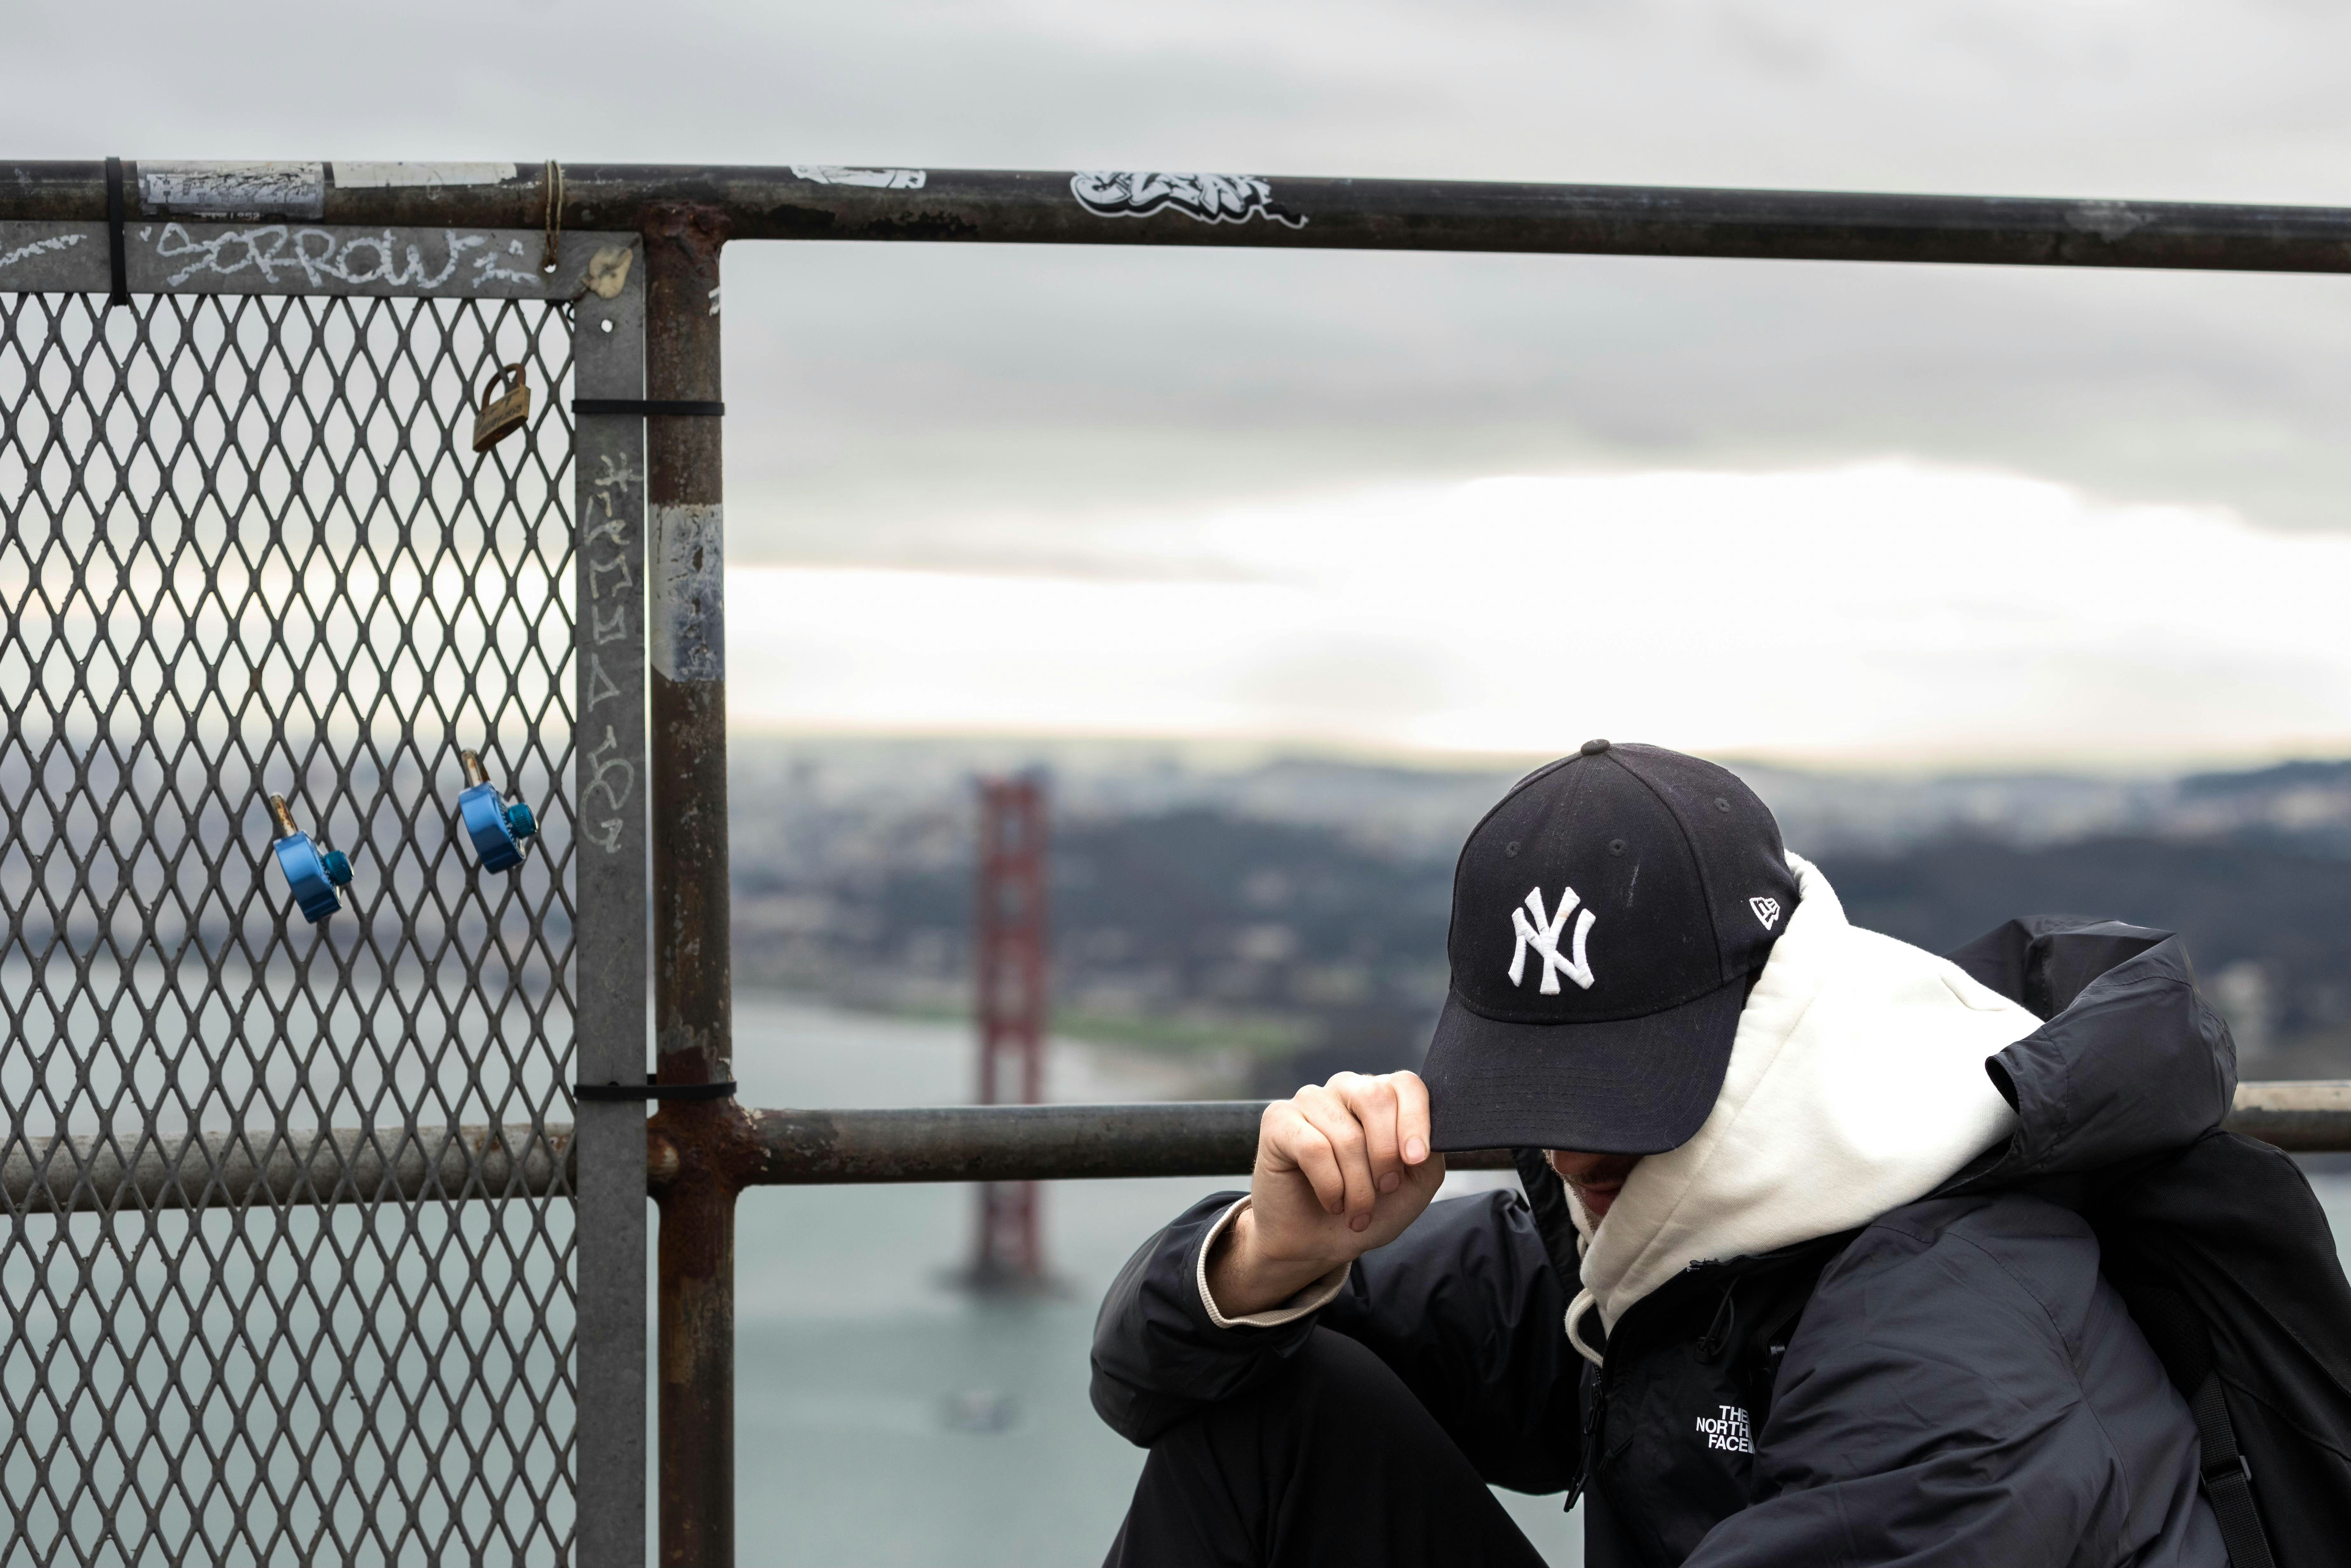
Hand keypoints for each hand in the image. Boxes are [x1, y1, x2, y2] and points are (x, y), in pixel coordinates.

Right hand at [1206, 1071, 1445, 1318]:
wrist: (1317, 1243)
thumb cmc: (1367, 1209)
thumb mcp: (1412, 1187)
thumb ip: (1428, 1156)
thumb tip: (1432, 1133)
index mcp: (1381, 1097)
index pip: (1406, 1084)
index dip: (1416, 1121)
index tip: (1415, 1161)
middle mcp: (1346, 1089)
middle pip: (1376, 1097)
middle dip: (1385, 1156)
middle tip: (1384, 1189)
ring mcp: (1310, 1100)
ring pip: (1346, 1134)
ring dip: (1357, 1186)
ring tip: (1356, 1210)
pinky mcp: (1279, 1119)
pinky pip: (1313, 1147)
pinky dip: (1329, 1186)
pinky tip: (1330, 1201)